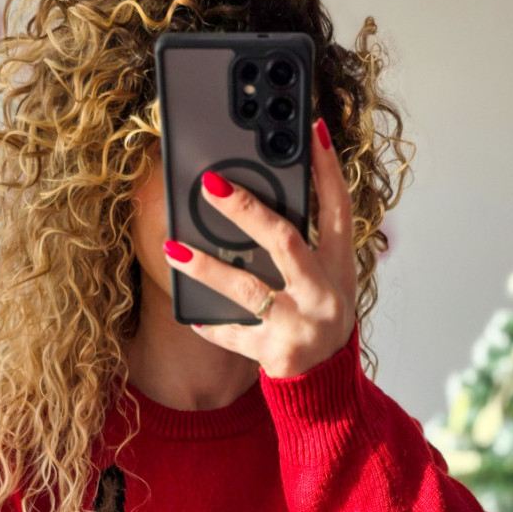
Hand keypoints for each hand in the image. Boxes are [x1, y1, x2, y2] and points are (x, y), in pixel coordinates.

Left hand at [162, 118, 356, 378]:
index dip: (327, 168)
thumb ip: (305, 240)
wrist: (325, 382)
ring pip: (248, 288)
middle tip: (211, 185)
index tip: (310, 130)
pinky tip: (189, 314)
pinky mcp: (275, 352)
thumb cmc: (318, 316)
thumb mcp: (326, 277)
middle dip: (248, 210)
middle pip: (285, 241)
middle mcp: (323, 292)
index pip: (338, 207)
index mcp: (340, 265)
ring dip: (207, 266)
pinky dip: (211, 324)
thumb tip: (256, 197)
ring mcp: (299, 323)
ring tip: (172, 246)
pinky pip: (234, 335)